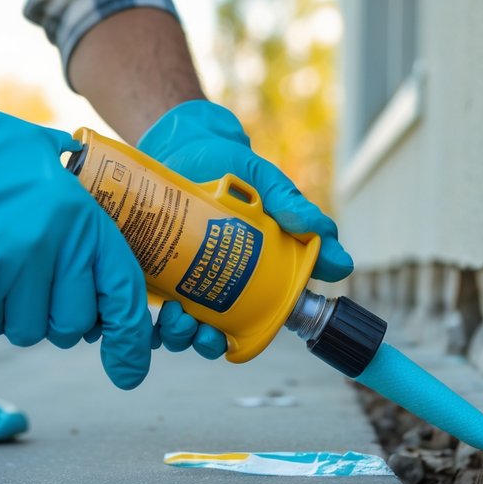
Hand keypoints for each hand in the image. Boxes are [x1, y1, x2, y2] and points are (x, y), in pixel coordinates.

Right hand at [0, 63, 153, 388]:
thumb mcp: (45, 158)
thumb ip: (81, 199)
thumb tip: (118, 232)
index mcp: (78, 217)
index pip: (122, 296)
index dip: (130, 340)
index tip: (129, 369)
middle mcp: (45, 248)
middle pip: (70, 326)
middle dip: (55, 315)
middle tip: (31, 280)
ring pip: (23, 330)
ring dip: (10, 309)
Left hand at [138, 99, 353, 358]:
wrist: (179, 141)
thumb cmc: (229, 164)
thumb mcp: (267, 184)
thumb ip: (297, 213)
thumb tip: (341, 263)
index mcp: (247, 273)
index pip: (249, 321)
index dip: (241, 339)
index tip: (228, 338)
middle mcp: (212, 280)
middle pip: (208, 332)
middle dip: (201, 341)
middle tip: (196, 328)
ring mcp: (177, 275)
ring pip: (175, 325)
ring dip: (174, 333)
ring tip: (173, 315)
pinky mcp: (146, 266)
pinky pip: (141, 305)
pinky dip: (141, 316)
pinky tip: (143, 308)